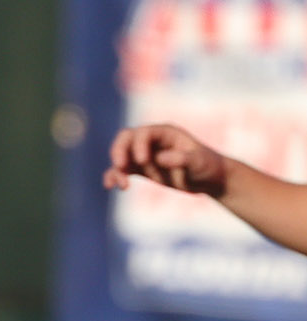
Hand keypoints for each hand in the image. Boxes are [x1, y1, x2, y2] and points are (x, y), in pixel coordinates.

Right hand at [104, 124, 227, 195]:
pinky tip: (111, 187)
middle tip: (120, 167)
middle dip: (119, 151)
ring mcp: (145, 154)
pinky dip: (115, 176)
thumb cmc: (207, 166)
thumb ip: (182, 159)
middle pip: (127, 138)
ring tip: (123, 185)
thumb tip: (160, 158)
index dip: (139, 145)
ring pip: (122, 155)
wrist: (209, 179)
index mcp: (166, 133)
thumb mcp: (199, 162)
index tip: (142, 161)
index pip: (144, 133)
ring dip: (117, 168)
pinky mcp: (142, 169)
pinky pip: (123, 170)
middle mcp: (152, 141)